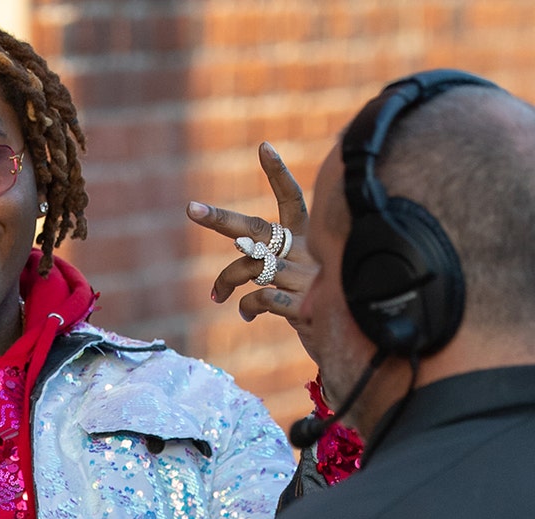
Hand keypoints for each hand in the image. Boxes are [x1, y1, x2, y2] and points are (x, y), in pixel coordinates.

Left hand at [186, 142, 317, 355]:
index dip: (278, 173)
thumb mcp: (297, 279)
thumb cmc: (320, 306)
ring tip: (217, 296)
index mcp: (308, 240)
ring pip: (251, 267)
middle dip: (221, 219)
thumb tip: (234, 264)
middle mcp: (309, 252)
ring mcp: (308, 277)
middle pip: (258, 228)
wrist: (355, 343)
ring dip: (227, 281)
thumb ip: (270, 265)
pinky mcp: (306, 305)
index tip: (263, 146)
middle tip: (191, 208)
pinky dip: (247, 307)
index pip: (293, 199)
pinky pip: (260, 299)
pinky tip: (246, 316)